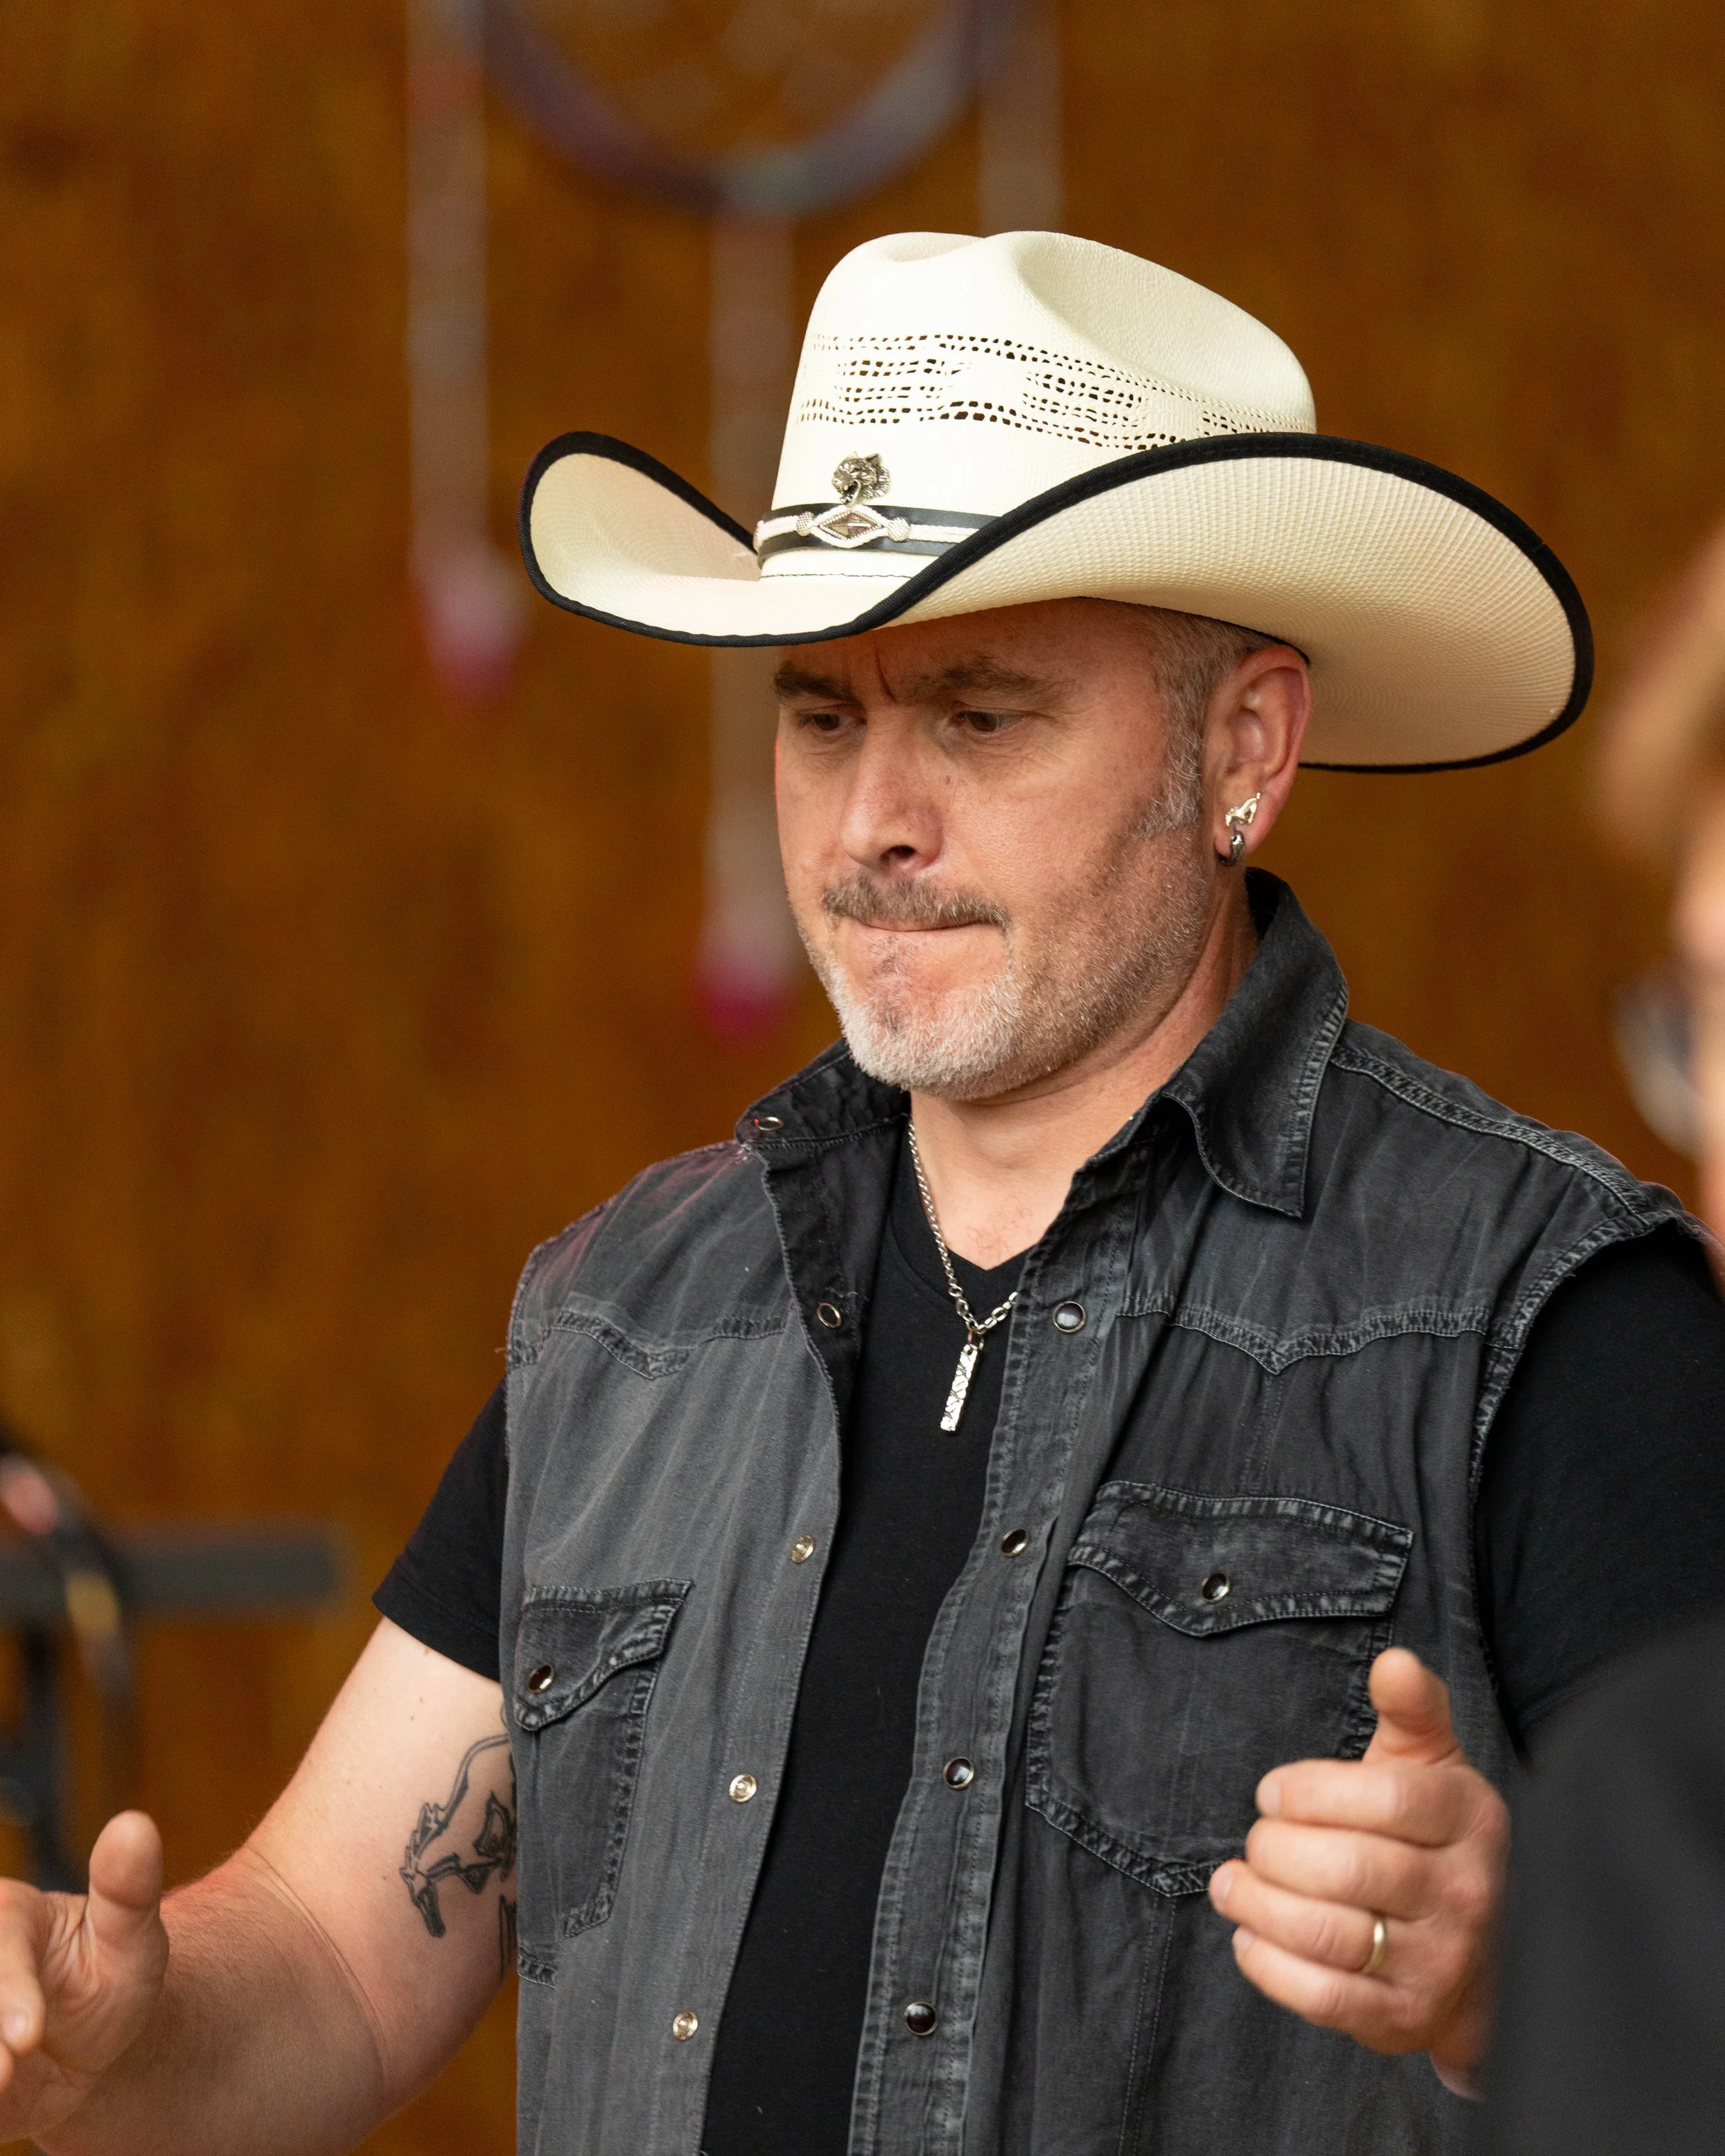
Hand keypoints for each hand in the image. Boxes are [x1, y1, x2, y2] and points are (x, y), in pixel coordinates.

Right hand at [0, 1810, 168, 2140]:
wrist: (89, 2040)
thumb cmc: (110, 1971)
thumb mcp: (130, 1933)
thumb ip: (129, 1886)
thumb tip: (135, 1825)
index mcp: (7, 1912)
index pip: (2, 1944)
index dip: (11, 1991)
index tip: (29, 2035)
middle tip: (4, 2077)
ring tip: (0, 2089)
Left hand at [1207, 1648, 1507, 2088]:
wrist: (1489, 1960)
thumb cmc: (1436, 1842)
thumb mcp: (1434, 1767)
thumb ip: (1412, 1709)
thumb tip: (1393, 1661)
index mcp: (1470, 1819)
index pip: (1386, 1799)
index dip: (1309, 1791)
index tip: (1271, 1793)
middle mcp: (1465, 1894)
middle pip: (1347, 1869)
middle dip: (1275, 1850)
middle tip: (1255, 1841)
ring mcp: (1440, 1963)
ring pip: (1328, 1934)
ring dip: (1258, 1905)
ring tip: (1231, 1884)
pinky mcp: (1406, 2019)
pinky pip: (1324, 1997)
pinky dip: (1269, 1965)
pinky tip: (1248, 1936)